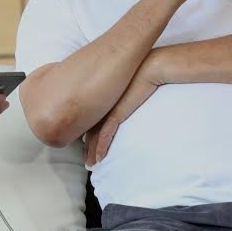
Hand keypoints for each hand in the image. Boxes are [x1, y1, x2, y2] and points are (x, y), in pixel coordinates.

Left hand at [85, 51, 164, 165]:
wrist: (149, 66)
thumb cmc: (140, 71)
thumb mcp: (124, 83)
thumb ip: (118, 93)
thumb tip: (121, 99)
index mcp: (98, 95)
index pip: (86, 116)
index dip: (83, 131)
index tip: (82, 142)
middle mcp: (97, 102)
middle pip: (86, 127)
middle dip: (85, 145)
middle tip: (84, 158)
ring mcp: (104, 108)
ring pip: (92, 135)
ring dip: (91, 151)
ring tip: (91, 164)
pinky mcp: (114, 113)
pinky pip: (104, 134)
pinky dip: (100, 148)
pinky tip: (98, 158)